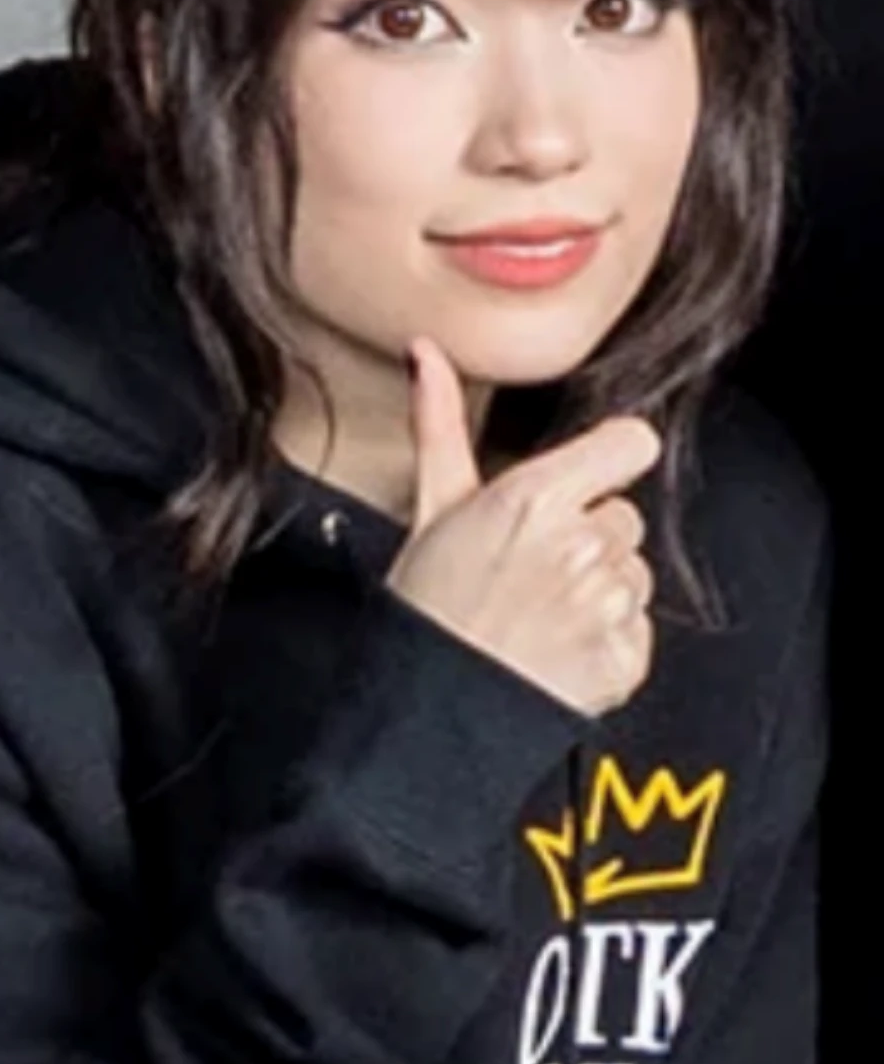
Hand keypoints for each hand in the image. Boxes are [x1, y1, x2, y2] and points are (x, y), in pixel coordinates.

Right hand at [387, 339, 659, 717]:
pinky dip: (606, 643)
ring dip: (599, 591)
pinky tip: (556, 648)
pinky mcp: (624, 658)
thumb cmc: (426, 609)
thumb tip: (427, 354)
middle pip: (624, 516)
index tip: (581, 485)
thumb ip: (440, 422)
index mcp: (535, 498)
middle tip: (529, 570)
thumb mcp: (431, 507)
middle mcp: (580, 547)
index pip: (632, 444)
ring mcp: (607, 606)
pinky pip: (638, 631)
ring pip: (634, 573)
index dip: (608, 462)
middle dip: (588, 538)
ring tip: (538, 613)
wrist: (429, 709)